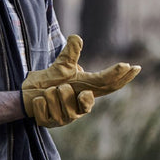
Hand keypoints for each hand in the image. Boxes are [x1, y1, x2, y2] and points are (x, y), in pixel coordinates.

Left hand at [21, 34, 140, 125]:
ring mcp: (65, 118)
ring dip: (50, 91)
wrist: (27, 97)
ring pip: (60, 94)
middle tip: (62, 86)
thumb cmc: (48, 83)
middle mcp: (80, 109)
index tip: (132, 66)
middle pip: (86, 97)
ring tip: (48, 92)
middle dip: (72, 90)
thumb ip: (70, 55)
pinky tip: (38, 101)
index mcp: (86, 93)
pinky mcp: (49, 123)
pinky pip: (43, 104)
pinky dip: (38, 100)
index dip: (122, 77)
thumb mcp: (60, 67)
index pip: (108, 85)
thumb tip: (76, 37)